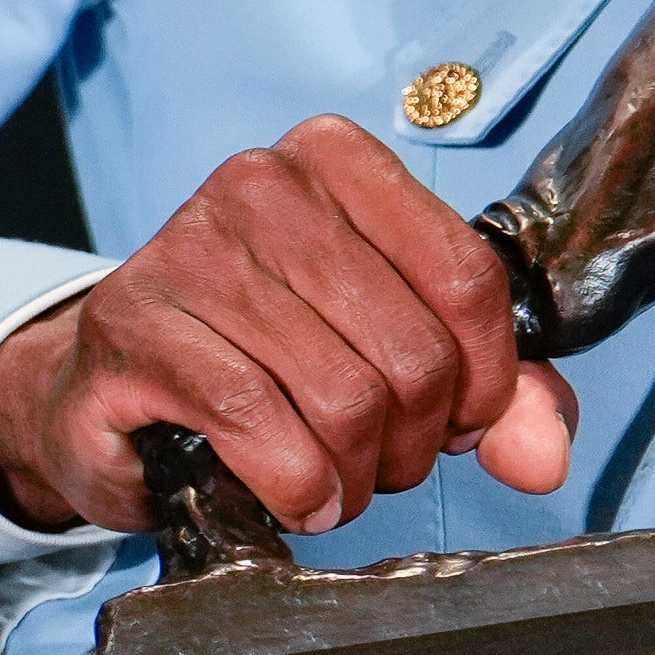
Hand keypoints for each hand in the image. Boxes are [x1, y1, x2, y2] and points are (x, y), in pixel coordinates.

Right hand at [0, 117, 573, 536]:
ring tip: (332, 482)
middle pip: (412, 348)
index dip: (487, 379)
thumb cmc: (265, 361)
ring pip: (344, 397)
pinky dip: (296, 485)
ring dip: (354, 475)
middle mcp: (262, 184)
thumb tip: (544, 455)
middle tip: (381, 464)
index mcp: (338, 161)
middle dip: (414, 441)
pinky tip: (291, 494)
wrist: (109, 388)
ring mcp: (190, 248)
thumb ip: (495, 395)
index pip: (468, 276)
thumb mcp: (393, 355)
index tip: (462, 421)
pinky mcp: (135, 326)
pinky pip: (260, 424)